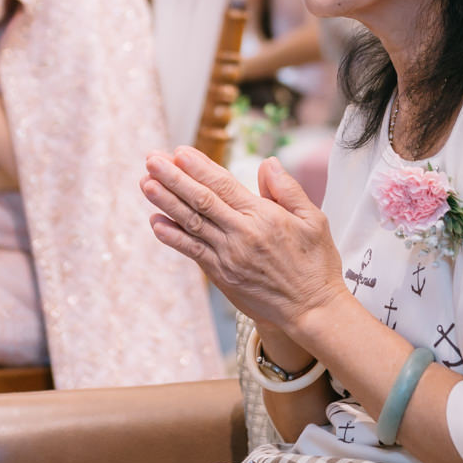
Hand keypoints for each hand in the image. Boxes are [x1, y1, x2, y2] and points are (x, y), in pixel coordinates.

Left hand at [141, 146, 343, 340]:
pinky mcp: (221, 275)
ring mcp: (228, 257)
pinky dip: (172, 237)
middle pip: (200, 201)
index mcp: (264, 217)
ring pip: (191, 224)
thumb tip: (267, 163)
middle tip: (151, 160)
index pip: (223, 185)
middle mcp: (241, 235)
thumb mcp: (314, 220)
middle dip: (173, 178)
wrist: (312, 310)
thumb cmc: (316, 263)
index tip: (178, 152)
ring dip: (165, 203)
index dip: (199, 167)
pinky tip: (156, 222)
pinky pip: (192, 252)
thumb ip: (288, 190)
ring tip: (146, 183)